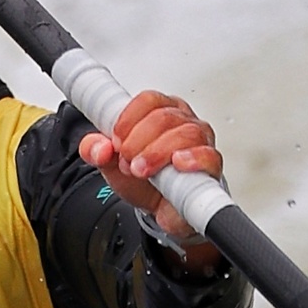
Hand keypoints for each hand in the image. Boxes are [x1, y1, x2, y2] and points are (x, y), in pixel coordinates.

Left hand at [79, 90, 223, 265]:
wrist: (161, 208)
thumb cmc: (144, 178)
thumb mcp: (111, 163)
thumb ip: (96, 151)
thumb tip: (98, 147)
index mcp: (160, 112)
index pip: (149, 100)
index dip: (129, 119)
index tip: (116, 141)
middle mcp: (183, 122)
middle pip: (164, 117)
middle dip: (139, 141)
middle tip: (127, 161)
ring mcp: (200, 141)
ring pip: (186, 133)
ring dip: (157, 152)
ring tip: (141, 170)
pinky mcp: (211, 165)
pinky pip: (209, 155)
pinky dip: (193, 158)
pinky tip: (177, 164)